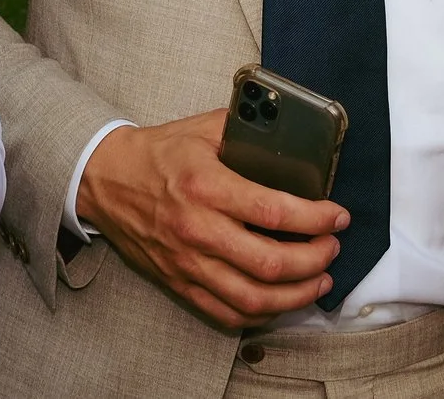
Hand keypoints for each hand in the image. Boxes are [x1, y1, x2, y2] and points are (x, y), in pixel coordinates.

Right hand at [74, 110, 346, 331]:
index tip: (337, 216)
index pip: (274, 211)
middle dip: (315, 260)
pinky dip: (262, 313)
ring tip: (318, 280)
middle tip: (332, 248)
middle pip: (271, 263)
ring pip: (254, 298)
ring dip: (297, 295)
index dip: (316, 219)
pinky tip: (281, 300)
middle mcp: (198, 229)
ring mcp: (188, 262)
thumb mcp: (202, 128)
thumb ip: (246, 130)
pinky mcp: (180, 283)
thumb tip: (293, 134)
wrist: (105, 179)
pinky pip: (228, 313)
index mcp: (207, 186)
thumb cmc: (158, 153)